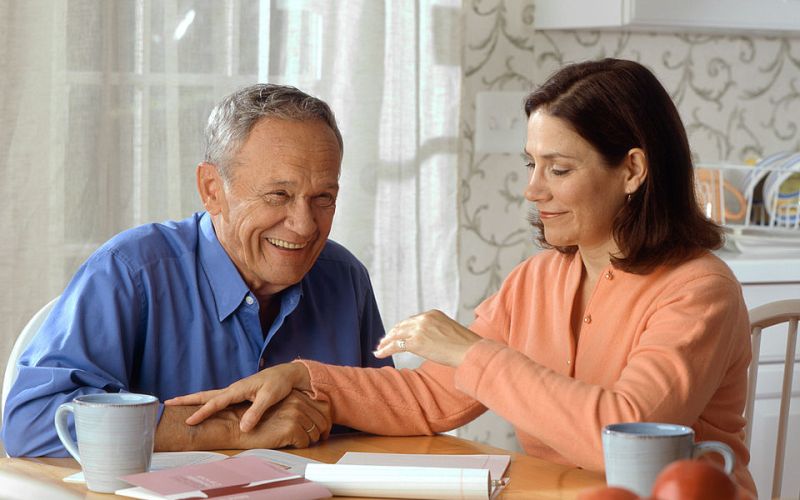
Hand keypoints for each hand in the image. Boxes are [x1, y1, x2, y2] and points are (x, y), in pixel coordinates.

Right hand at [156, 390, 329, 450]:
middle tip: (168, 403)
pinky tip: (200, 407)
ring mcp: (234, 391)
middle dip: (187, 399)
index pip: (216, 402)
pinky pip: (217, 398)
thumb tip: (244, 428)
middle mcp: (233, 389)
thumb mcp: (270, 397)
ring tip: (177, 404)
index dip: (202, 412)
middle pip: (206, 395)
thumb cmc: (279, 384)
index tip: (188, 421)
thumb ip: (256, 411)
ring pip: (210, 396)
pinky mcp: (238, 394)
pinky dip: (205, 401)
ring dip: (193, 400)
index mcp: (238, 389)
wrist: (286, 374)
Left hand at [373, 309, 481, 366]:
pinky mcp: (416, 342)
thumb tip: (429, 341)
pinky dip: (385, 350)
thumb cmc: (464, 345)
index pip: (412, 320)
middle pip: (401, 326)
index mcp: (432, 314)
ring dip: (386, 342)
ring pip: (396, 335)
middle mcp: (424, 319)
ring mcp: (419, 330)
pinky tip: (379, 354)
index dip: (402, 328)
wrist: (469, 350)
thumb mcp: (449, 331)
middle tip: (383, 341)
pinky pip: (396, 345)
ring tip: (379, 348)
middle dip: (392, 334)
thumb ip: (436, 331)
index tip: (396, 333)